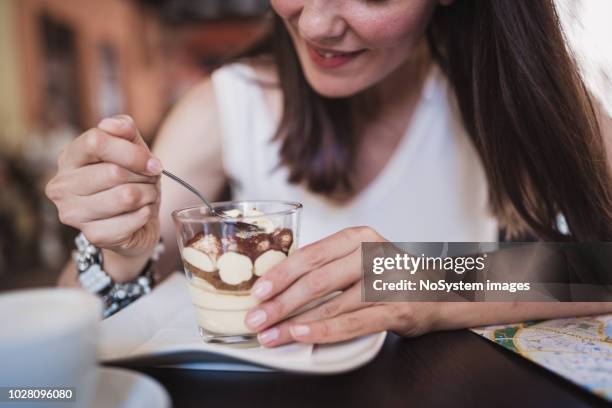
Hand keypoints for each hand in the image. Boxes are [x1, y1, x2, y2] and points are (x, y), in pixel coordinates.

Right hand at [46, 115, 161, 262]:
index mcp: (69, 158)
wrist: (136, 222)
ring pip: (126, 197)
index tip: (152, 162)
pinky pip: (133, 220)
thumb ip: (124, 130)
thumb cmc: (132, 181)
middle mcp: (61, 186)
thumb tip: (115, 124)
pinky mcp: (93, 236)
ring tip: (146, 196)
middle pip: (114, 172)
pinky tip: (141, 214)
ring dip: (148, 195)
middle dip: (144, 177)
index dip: (132, 151)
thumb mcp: (132, 150)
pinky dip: (146, 215)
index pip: (96, 141)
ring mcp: (72, 214)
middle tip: (149, 182)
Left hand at [244, 227, 439, 346]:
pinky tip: (301, 335)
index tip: (257, 292)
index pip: (310, 255)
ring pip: (331, 304)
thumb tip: (278, 283)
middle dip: (280, 302)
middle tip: (256, 318)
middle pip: (316, 280)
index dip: (279, 275)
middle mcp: (372, 254)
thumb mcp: (360, 257)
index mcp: (358, 237)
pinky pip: (353, 323)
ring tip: (271, 334)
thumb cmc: (389, 275)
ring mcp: (386, 281)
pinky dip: (323, 330)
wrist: (440, 291)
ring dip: (295, 322)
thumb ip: (328, 264)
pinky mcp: (396, 309)